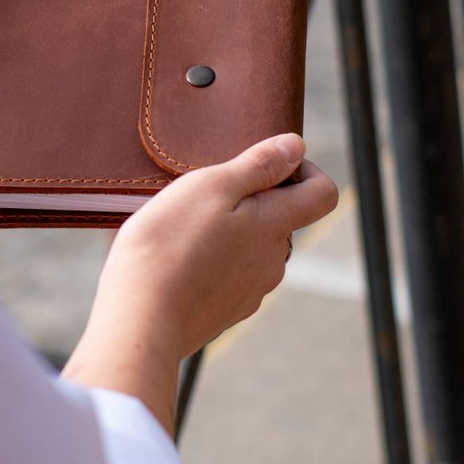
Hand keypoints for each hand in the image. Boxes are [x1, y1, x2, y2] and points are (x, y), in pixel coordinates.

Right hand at [63, 134, 337, 432]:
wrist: (140, 318)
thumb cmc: (169, 244)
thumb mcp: (211, 186)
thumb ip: (258, 165)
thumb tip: (296, 146)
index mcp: (274, 225)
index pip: (323, 194)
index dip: (305, 170)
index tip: (270, 164)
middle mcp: (272, 262)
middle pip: (280, 219)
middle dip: (251, 200)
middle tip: (205, 194)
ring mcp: (250, 292)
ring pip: (251, 248)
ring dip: (228, 231)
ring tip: (182, 228)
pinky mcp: (225, 312)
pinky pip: (228, 275)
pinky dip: (210, 261)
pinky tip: (176, 259)